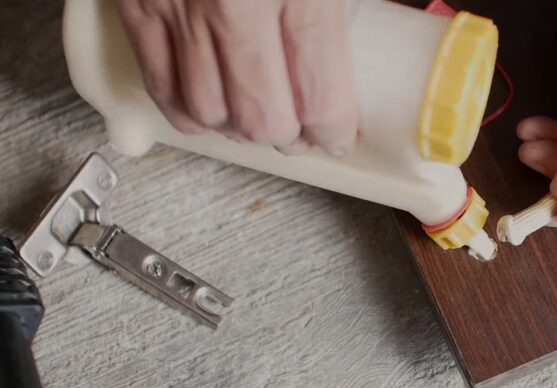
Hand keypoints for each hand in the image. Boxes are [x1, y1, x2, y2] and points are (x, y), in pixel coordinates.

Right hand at [116, 0, 357, 154]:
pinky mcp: (138, 7)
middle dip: (287, 139)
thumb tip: (350, 56)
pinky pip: (161, 88)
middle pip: (262, 120)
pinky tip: (211, 112)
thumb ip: (330, 8)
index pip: (318, 96)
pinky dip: (188, 114)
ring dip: (238, 130)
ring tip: (257, 121)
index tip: (337, 135)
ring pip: (210, 115)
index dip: (332, 131)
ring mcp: (180, 9)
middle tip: (300, 133)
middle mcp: (235, 6)